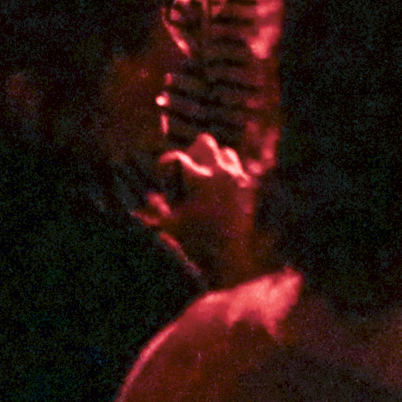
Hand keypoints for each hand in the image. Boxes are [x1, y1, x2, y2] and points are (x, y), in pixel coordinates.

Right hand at [152, 137, 261, 283]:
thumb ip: (159, 207)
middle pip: (204, 142)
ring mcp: (238, 178)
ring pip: (224, 152)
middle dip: (192, 154)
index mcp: (200, 180)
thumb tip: (152, 196)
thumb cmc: (196, 243)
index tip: (166, 183)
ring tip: (205, 182)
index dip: (166, 168)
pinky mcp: (249, 188)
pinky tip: (219, 192)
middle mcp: (221, 173)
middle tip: (186, 175)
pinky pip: (237, 168)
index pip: (175, 157)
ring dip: (212, 162)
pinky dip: (227, 173)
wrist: (230, 259)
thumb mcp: (171, 225)